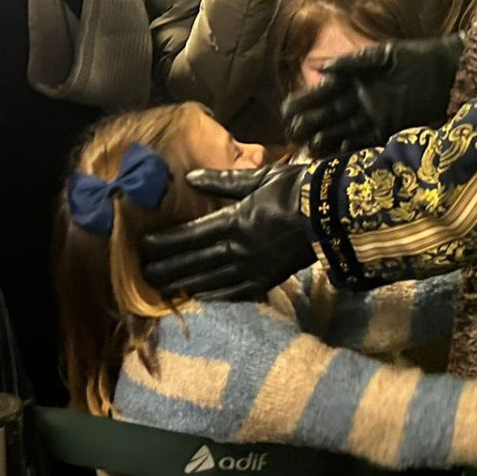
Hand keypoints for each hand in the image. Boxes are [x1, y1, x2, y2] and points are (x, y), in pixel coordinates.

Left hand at [140, 162, 315, 298]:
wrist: (332, 213)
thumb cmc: (297, 189)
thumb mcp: (260, 178)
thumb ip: (223, 181)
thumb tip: (190, 177)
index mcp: (236, 220)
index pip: (192, 235)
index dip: (167, 242)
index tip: (145, 247)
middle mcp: (240, 248)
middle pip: (196, 261)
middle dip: (168, 267)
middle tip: (143, 273)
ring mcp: (254, 267)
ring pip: (211, 279)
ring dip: (185, 283)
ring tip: (162, 288)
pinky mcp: (268, 279)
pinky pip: (236, 291)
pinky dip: (215, 296)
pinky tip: (199, 298)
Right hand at [280, 35, 467, 155]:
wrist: (446, 71)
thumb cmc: (415, 57)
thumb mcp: (383, 54)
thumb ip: (354, 62)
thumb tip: (320, 68)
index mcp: (354, 79)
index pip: (323, 92)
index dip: (304, 101)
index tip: (287, 111)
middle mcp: (359, 100)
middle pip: (328, 114)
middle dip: (310, 124)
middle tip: (292, 133)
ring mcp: (373, 115)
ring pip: (342, 130)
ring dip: (326, 139)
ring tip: (308, 147)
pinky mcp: (389, 128)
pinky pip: (365, 140)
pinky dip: (351, 147)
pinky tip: (336, 152)